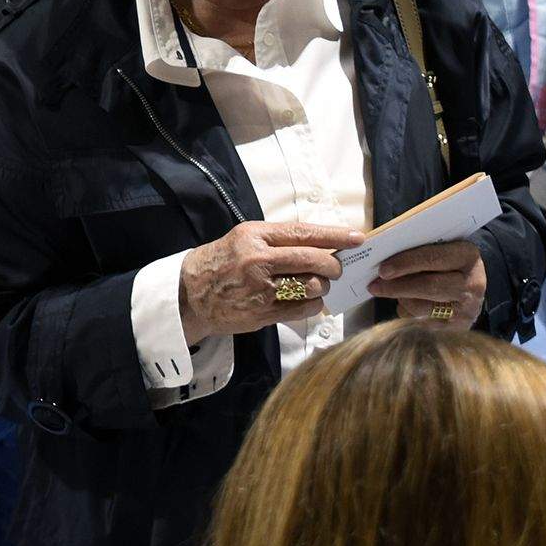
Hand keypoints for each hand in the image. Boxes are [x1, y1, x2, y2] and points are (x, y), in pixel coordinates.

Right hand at [177, 220, 362, 347]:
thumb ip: (279, 240)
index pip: (304, 232)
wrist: (189, 294)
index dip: (335, 235)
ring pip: (312, 286)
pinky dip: (313, 305)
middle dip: (334, 264)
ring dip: (322, 286)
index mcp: (255, 235)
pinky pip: (302, 310)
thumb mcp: (244, 238)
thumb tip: (321, 243)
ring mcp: (260, 289)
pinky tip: (309, 301)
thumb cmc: (221, 262)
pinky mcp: (262, 313)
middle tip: (337, 267)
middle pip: (313, 260)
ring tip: (317, 284)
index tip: (357, 237)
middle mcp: (258, 260)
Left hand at [370, 238, 487, 325]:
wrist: (470, 287)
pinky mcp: (458, 328)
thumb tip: (383, 262)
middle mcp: (473, 283)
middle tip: (374, 286)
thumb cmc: (446, 263)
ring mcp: (467, 309)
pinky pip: (423, 325)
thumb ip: (418, 250)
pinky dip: (408, 314)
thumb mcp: (441, 249)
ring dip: (401, 300)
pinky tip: (405, 304)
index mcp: (467, 255)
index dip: (405, 264)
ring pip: (423, 308)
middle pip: (429, 286)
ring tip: (391, 292)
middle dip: (397, 287)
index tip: (383, 270)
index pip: (432, 258)